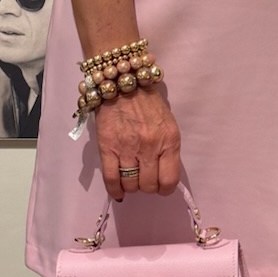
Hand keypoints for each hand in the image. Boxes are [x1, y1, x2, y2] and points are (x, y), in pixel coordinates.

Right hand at [94, 84, 181, 202]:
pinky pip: (111, 179)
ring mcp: (127, 149)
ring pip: (131, 184)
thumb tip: (162, 174)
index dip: (165, 189)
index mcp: (169, 141)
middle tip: (144, 179)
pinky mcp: (108, 148)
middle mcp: (150, 147)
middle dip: (147, 187)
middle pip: (149, 185)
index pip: (169, 180)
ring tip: (131, 179)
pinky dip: (115, 190)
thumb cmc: (148, 103)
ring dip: (132, 186)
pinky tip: (118, 193)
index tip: (160, 186)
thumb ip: (167, 149)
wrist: (123, 84)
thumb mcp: (168, 125)